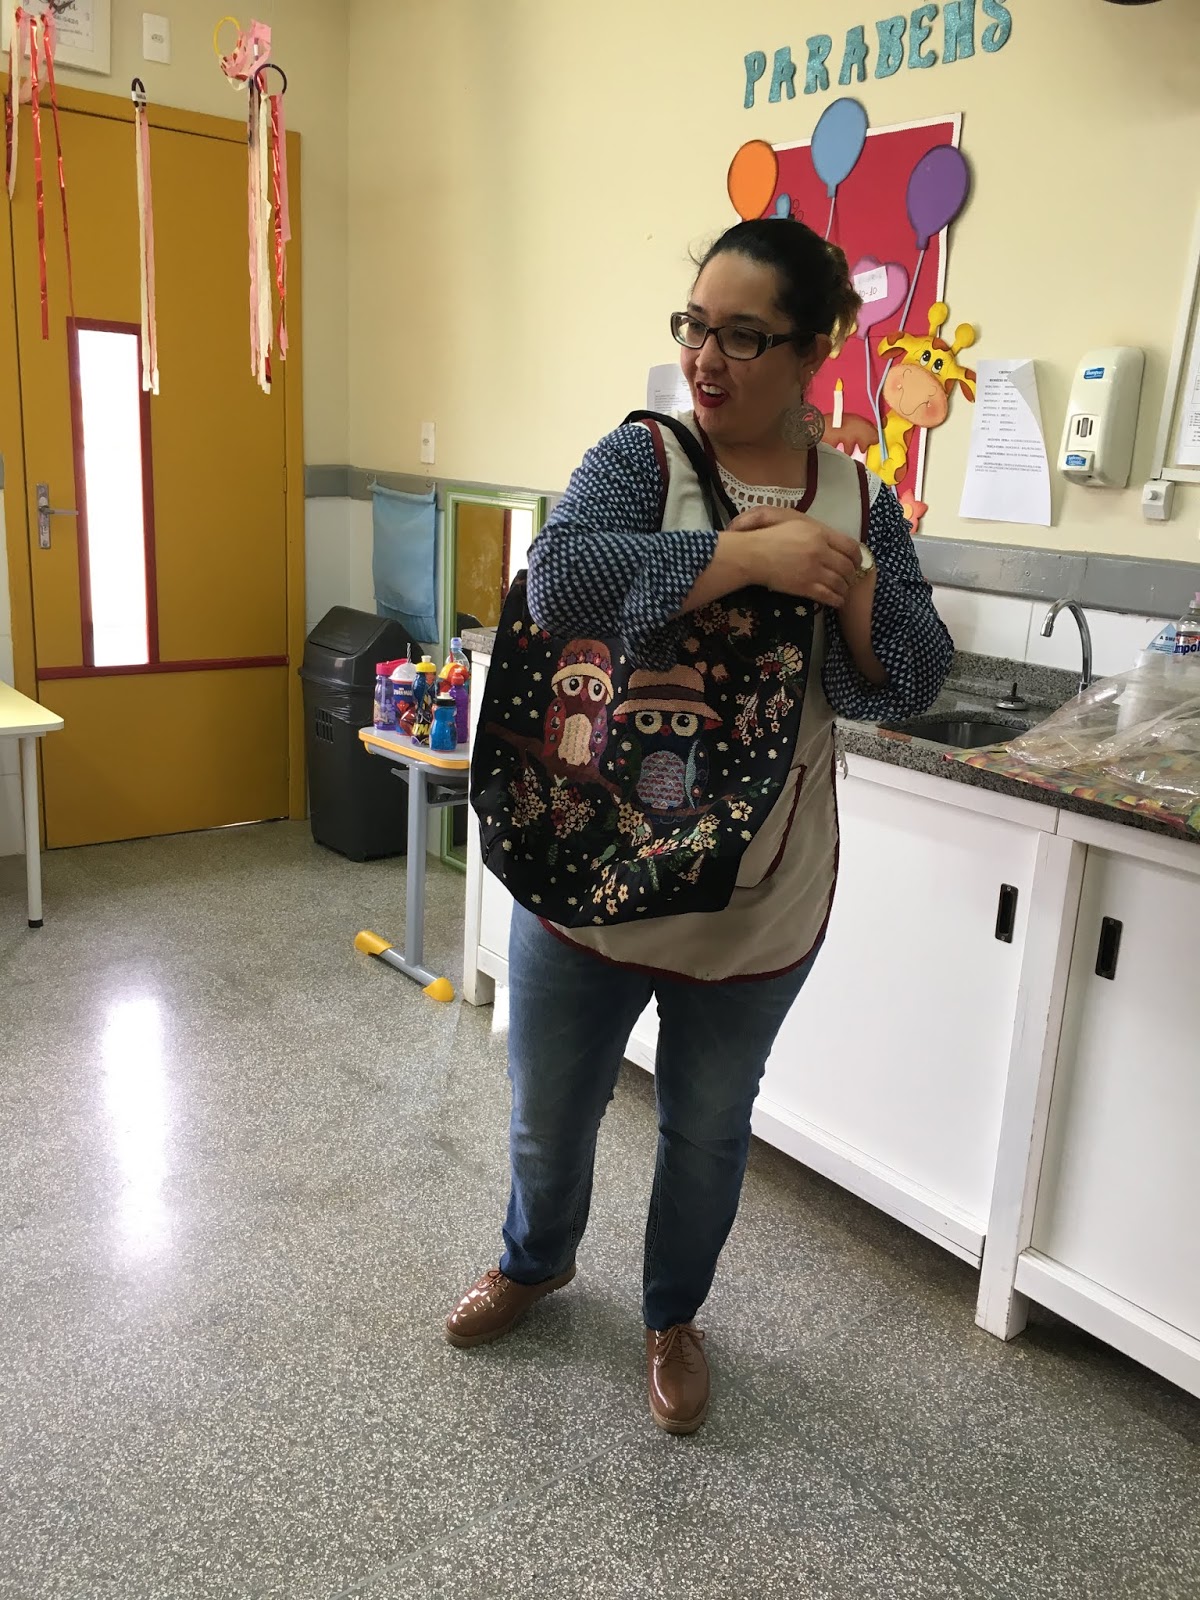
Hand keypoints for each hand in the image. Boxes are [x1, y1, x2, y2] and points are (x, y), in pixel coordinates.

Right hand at [728, 506, 861, 608]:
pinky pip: (829, 596)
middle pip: (847, 567)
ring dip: (845, 589)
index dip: (857, 557)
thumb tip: (823, 533)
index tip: (855, 562)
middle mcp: (820, 551)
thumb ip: (808, 524)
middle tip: (849, 579)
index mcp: (819, 532)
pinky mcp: (805, 587)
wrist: (750, 554)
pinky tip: (836, 601)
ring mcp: (814, 570)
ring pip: (840, 583)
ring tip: (843, 591)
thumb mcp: (788, 517)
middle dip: (851, 575)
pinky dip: (836, 600)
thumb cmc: (764, 534)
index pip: (850, 546)